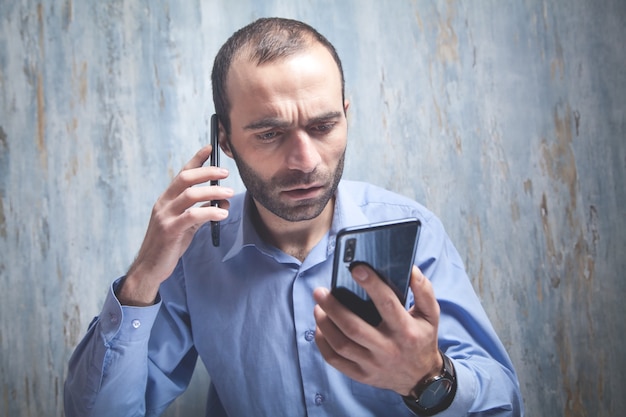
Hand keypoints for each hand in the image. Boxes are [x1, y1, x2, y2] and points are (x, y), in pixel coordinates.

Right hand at [118, 145, 232, 305]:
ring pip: (191, 195)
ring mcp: (165, 216)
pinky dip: (210, 211)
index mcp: (166, 199)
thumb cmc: (169, 244)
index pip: (182, 173)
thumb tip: (223, 200)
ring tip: (230, 193)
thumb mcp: (186, 224)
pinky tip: (222, 213)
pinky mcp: (170, 230)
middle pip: (186, 179)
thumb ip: (201, 210)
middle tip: (226, 173)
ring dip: (213, 192)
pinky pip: (193, 215)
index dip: (196, 160)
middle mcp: (163, 204)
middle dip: (207, 172)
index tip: (209, 148)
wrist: (150, 267)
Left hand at [313, 264, 441, 395]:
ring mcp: (373, 364)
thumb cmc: (422, 339)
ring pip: (341, 345)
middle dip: (333, 307)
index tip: (356, 269)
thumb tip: (411, 270)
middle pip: (354, 327)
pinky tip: (320, 328)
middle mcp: (388, 349)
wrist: (421, 378)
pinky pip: (335, 361)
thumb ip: (423, 291)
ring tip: (318, 307)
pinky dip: (323, 343)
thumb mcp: (430, 315)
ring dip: (325, 324)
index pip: (387, 304)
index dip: (371, 284)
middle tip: (320, 291)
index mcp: (405, 331)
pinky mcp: (362, 375)